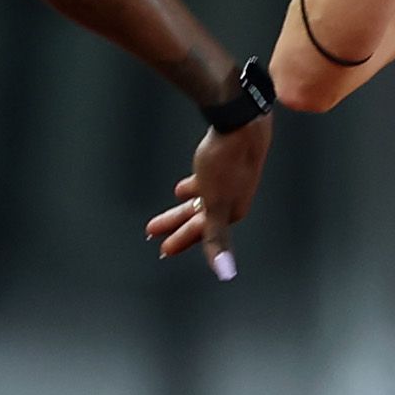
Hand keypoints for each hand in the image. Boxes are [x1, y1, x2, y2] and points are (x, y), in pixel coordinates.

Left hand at [144, 114, 271, 274]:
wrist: (242, 121)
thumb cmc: (228, 161)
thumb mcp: (215, 204)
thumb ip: (216, 239)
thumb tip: (225, 272)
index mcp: (231, 211)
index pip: (202, 233)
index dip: (181, 241)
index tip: (163, 249)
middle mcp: (232, 198)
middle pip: (198, 217)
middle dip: (176, 225)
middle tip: (152, 230)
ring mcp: (230, 179)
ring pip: (201, 199)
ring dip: (182, 207)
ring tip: (168, 208)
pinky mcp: (225, 160)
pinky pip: (206, 181)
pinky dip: (194, 187)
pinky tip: (184, 187)